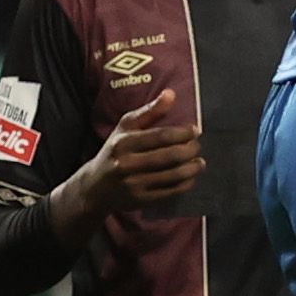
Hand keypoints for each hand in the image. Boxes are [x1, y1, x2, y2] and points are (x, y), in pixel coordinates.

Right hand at [54, 91, 201, 227]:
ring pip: (172, 176)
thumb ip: (150, 111)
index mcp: (123, 142)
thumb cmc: (115, 151)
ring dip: (191, 169)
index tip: (195, 130)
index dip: (182, 133)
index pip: (160, 136)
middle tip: (198, 146)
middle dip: (189, 150)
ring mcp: (133, 184)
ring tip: (199, 163)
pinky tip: (190, 178)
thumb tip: (171, 94)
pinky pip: (169, 192)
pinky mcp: (140, 201)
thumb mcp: (126, 128)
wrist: (95, 187)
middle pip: (169, 156)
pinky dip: (184, 185)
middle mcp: (126, 164)